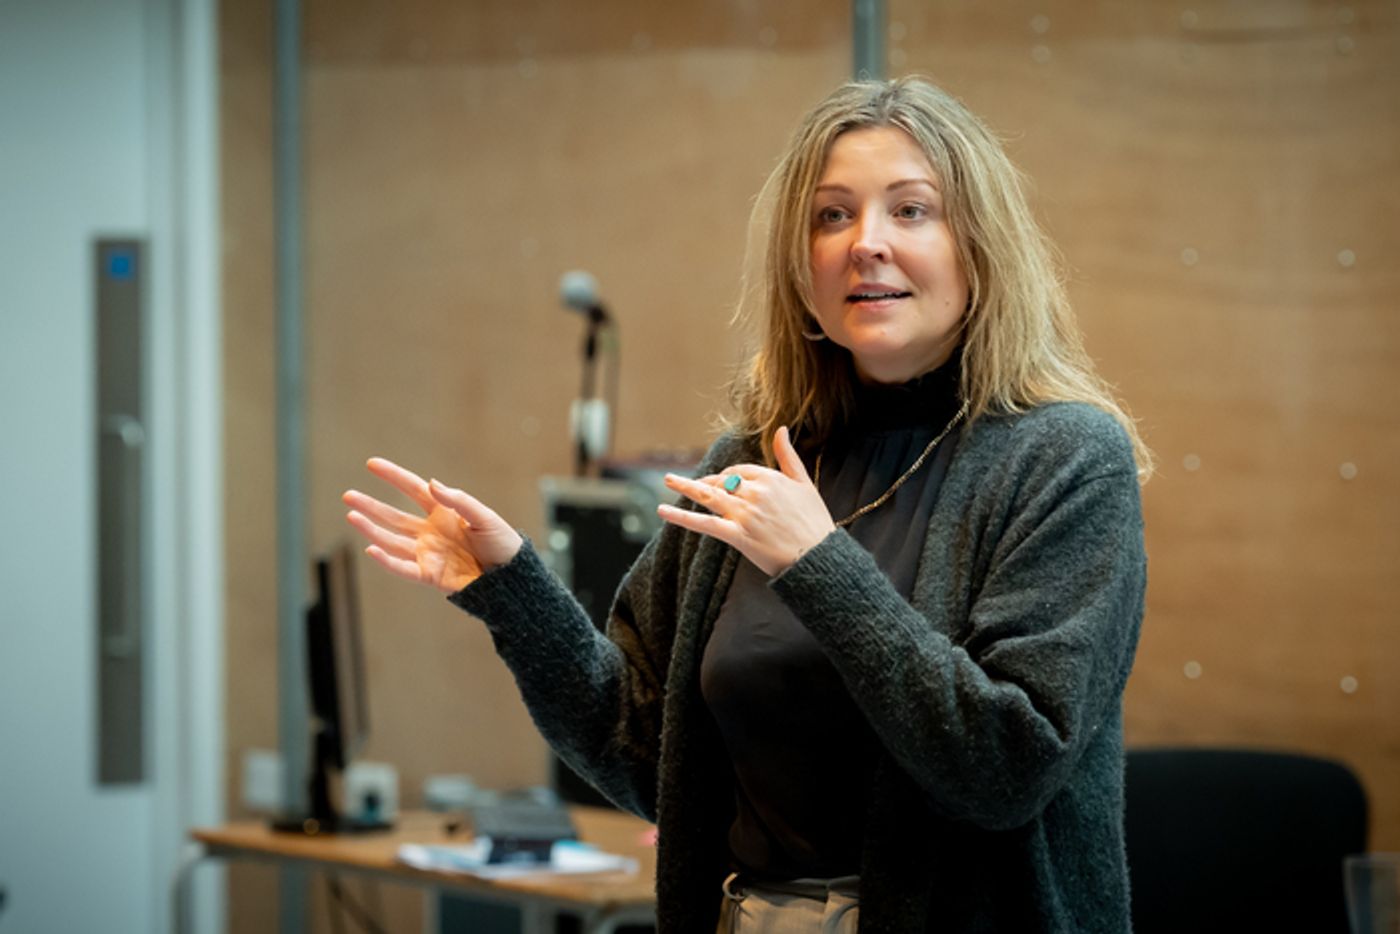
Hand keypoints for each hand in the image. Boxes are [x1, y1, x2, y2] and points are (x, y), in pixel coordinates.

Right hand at [343, 457, 522, 593]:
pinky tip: (371, 548)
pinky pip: (403, 568)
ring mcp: (428, 553)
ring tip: (352, 516)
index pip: (413, 489)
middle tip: (348, 495)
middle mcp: (430, 531)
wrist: (512, 578)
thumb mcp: (484, 518)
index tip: (372, 464)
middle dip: (371, 506)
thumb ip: (459, 501)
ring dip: (371, 529)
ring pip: (392, 540)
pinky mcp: (430, 575)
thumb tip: (432, 483)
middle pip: (394, 516)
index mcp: (444, 512)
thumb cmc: (502, 543)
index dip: (393, 476)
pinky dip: (387, 560)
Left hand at [658, 426, 835, 575]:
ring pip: (709, 496)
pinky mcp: (738, 535)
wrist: (818, 557)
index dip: (728, 476)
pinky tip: (663, 512)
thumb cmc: (814, 522)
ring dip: (685, 487)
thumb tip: (780, 429)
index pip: (739, 470)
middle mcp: (755, 493)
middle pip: (722, 482)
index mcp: (770, 478)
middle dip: (705, 482)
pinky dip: (682, 517)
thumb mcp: (805, 483)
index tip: (721, 482)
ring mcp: (745, 514)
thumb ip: (788, 456)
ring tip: (667, 481)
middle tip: (687, 484)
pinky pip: (704, 523)